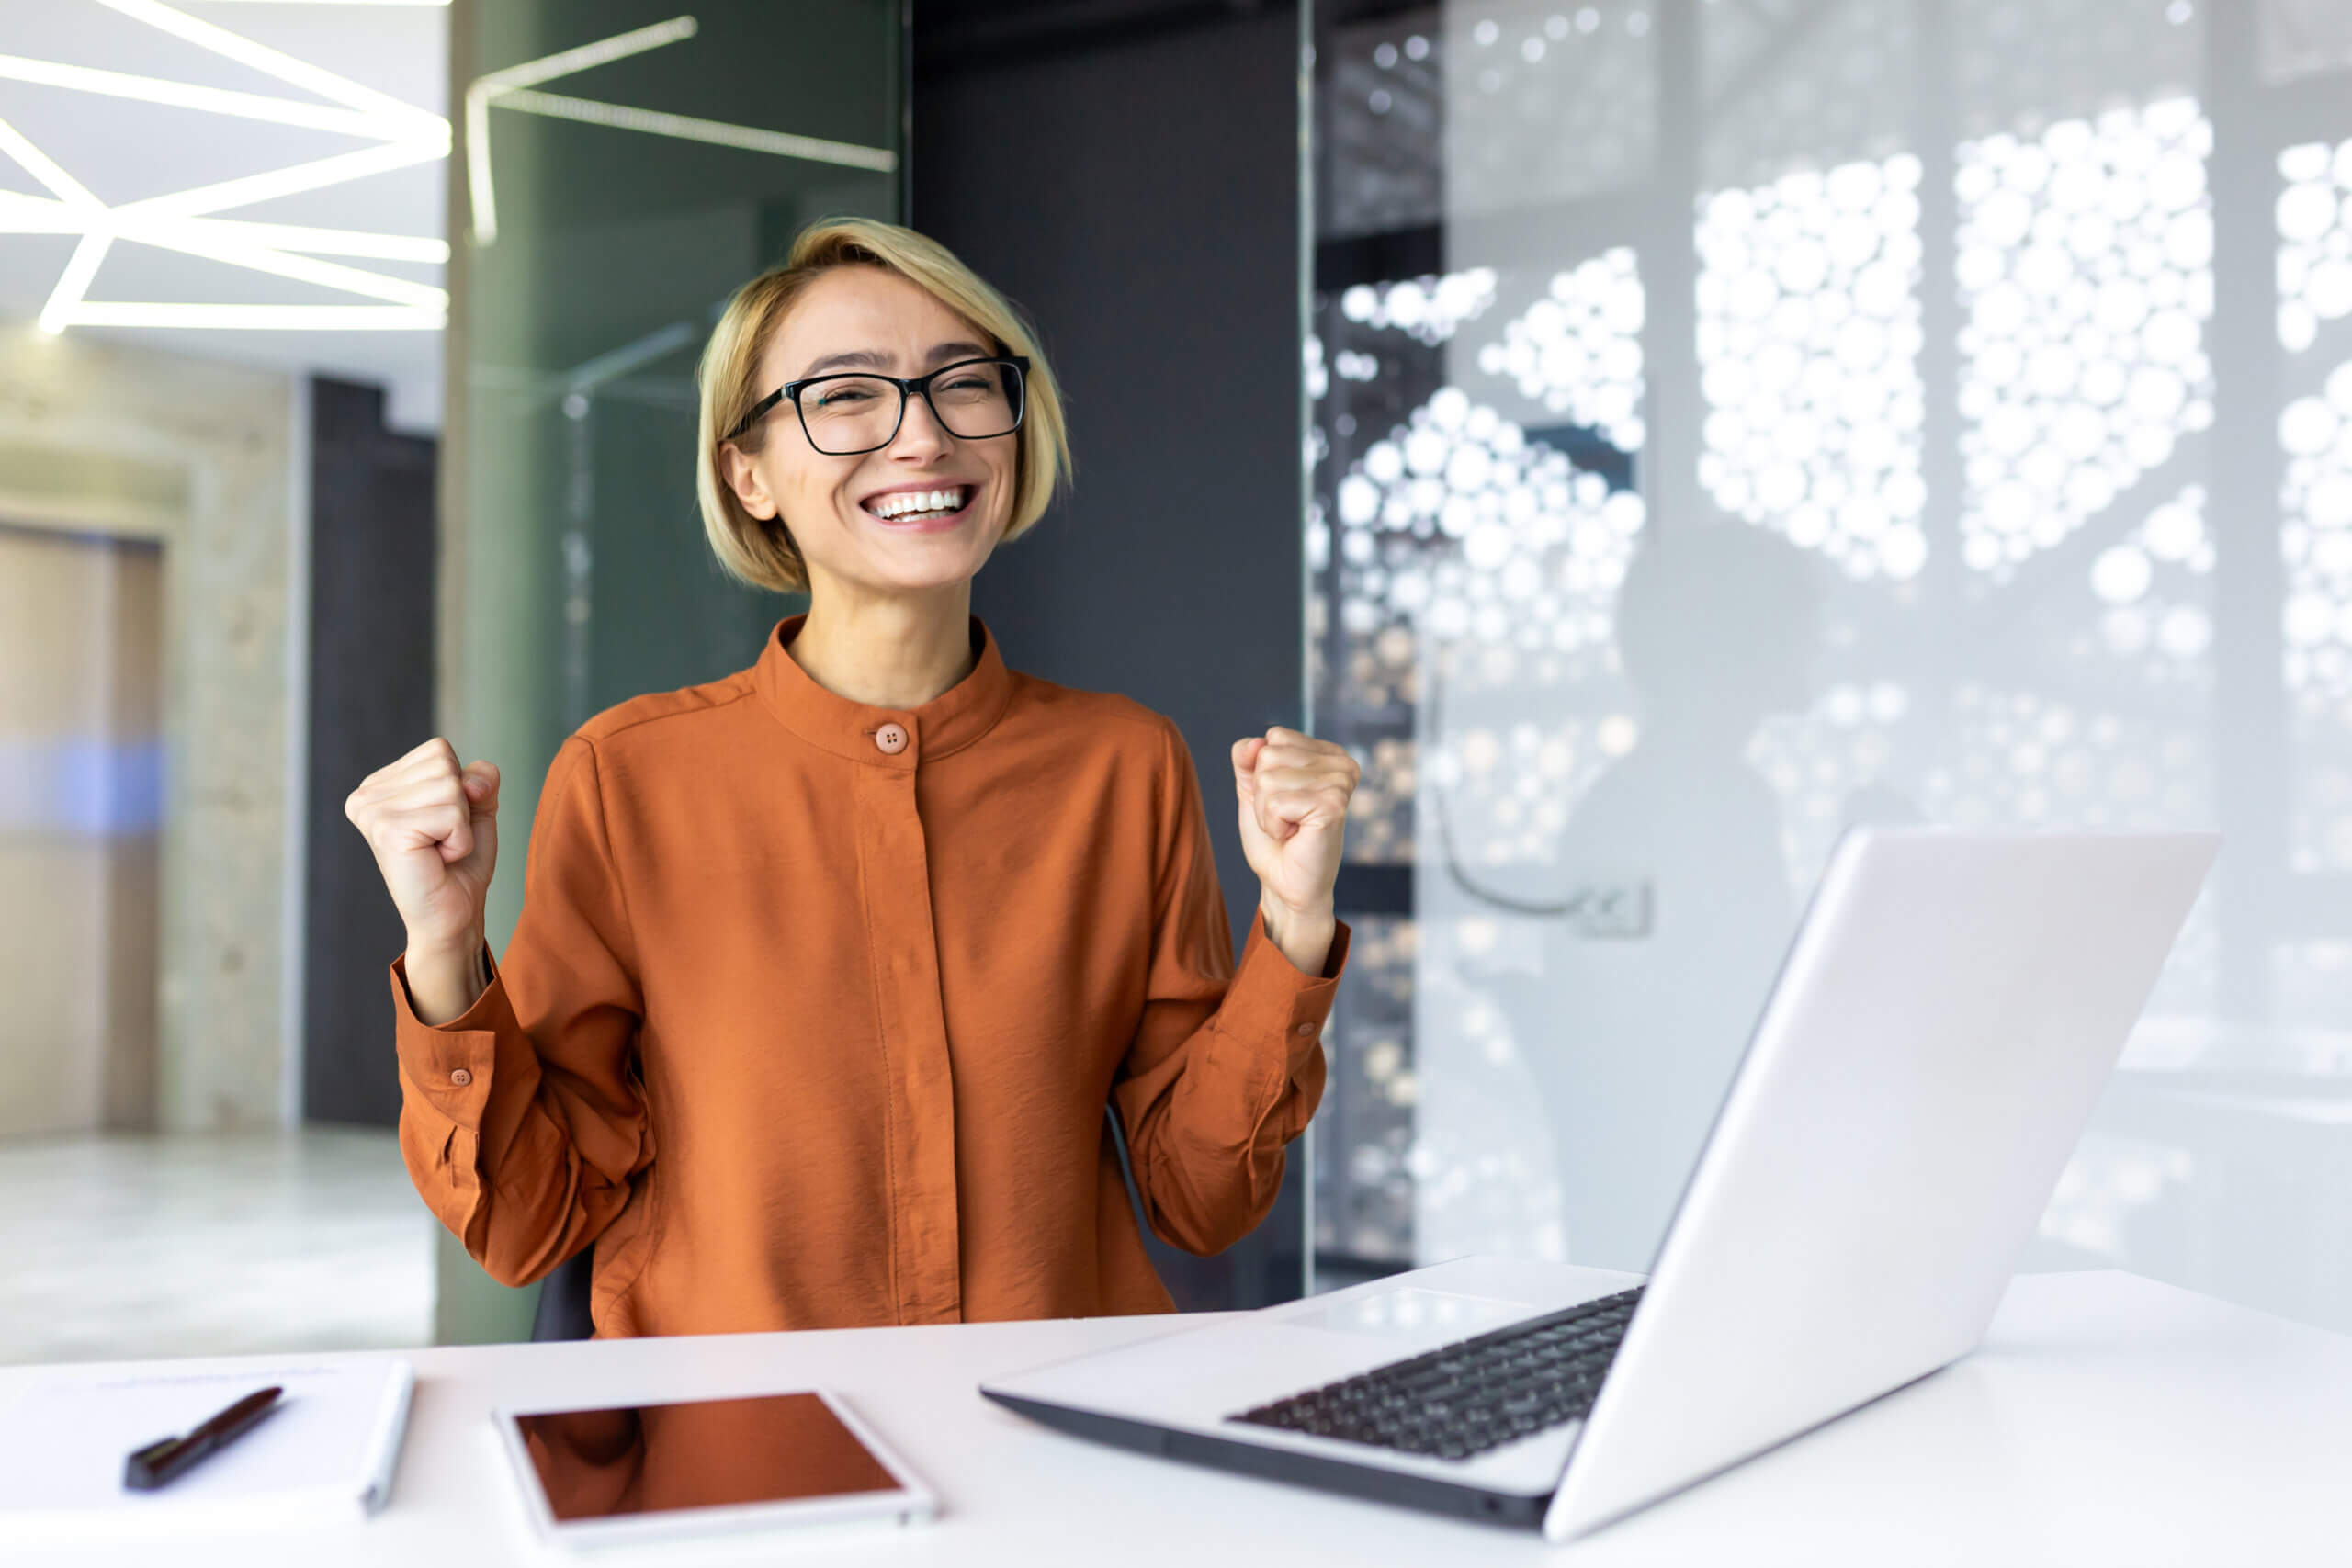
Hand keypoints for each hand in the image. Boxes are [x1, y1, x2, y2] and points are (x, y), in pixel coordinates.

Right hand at [345, 737, 500, 956]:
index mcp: (379, 784)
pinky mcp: (388, 831)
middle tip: (441, 840)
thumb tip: (472, 781)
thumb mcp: (477, 808)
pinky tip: (438, 859)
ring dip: (461, 825)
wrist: (453, 915)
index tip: (441, 823)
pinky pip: (453, 815)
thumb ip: (480, 778)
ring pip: (451, 788)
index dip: (459, 787)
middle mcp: (366, 794)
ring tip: (438, 850)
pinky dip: (460, 840)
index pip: (438, 750)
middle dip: (461, 806)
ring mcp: (373, 812)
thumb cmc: (460, 864)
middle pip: (444, 764)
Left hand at [1231, 726, 1359, 965]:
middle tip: (1286, 819)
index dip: (1263, 772)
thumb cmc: (1274, 840)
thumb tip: (1256, 742)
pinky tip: (1294, 836)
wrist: (1287, 884)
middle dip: (1263, 793)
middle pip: (1269, 755)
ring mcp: (1340, 783)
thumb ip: (1247, 759)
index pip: (1273, 737)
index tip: (1284, 800)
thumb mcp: (1253, 789)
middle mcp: (1341, 763)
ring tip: (1290, 828)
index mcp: (1328, 753)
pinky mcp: (1332, 805)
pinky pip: (1275, 802)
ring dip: (1267, 812)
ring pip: (1268, 778)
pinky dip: (1273, 825)